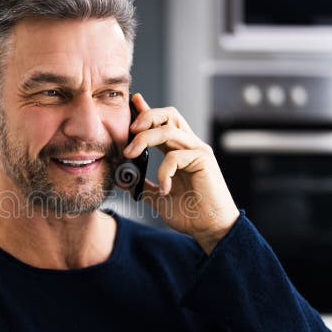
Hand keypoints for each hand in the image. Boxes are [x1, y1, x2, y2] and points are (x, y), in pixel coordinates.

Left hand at [122, 93, 239, 253]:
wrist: (209, 229)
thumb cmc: (189, 213)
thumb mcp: (157, 196)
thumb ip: (142, 184)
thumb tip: (121, 177)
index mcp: (178, 150)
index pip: (162, 123)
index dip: (147, 111)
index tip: (133, 102)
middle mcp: (189, 146)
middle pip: (168, 115)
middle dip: (145, 116)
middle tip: (128, 131)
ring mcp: (197, 151)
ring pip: (168, 129)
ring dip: (144, 139)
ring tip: (131, 154)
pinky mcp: (203, 160)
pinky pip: (175, 156)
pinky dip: (163, 171)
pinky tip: (163, 188)